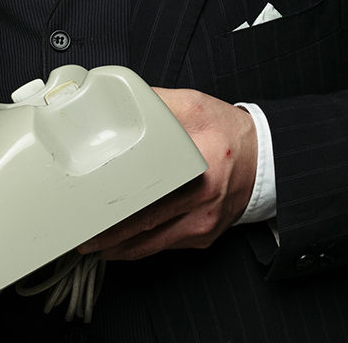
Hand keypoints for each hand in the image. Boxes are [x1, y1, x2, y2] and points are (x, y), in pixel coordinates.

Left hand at [77, 87, 256, 259]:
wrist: (266, 160)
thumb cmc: (228, 133)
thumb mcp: (195, 106)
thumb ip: (157, 102)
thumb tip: (120, 99)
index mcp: (200, 167)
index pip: (150, 191)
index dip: (117, 203)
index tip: (91, 206)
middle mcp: (203, 201)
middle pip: (146, 225)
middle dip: (109, 235)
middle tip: (81, 236)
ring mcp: (204, 224)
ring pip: (153, 244)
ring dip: (119, 248)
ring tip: (91, 245)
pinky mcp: (203, 236)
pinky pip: (165, 246)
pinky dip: (140, 247)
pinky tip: (119, 245)